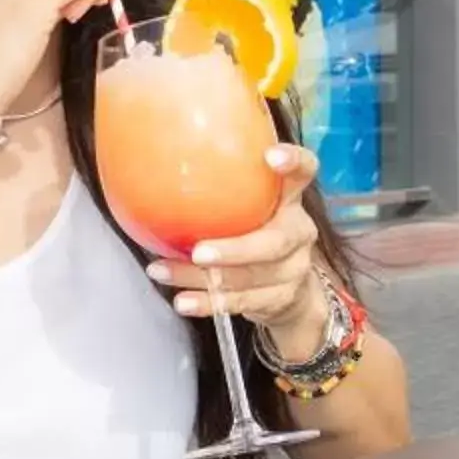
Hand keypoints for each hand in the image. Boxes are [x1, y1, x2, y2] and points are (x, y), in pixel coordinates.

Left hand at [146, 143, 330, 344]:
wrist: (290, 290)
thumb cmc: (255, 233)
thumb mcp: (249, 209)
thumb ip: (222, 191)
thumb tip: (155, 167)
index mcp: (291, 199)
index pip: (304, 172)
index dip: (293, 162)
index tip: (271, 156)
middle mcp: (299, 232)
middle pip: (274, 242)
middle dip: (235, 249)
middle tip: (199, 252)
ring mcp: (294, 269)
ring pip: (249, 277)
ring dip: (202, 278)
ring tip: (162, 272)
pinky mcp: (280, 299)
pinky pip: (241, 303)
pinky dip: (208, 302)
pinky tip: (183, 301)